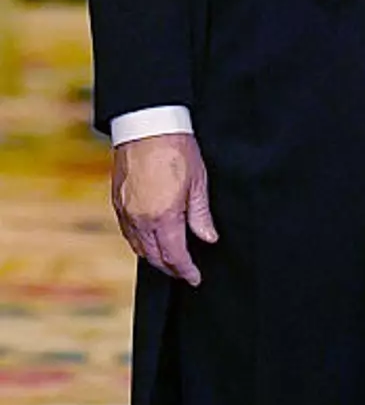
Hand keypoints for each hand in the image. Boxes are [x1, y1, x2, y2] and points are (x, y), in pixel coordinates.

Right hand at [112, 133, 217, 286]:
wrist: (146, 125)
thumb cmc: (176, 149)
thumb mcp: (198, 183)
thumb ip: (201, 215)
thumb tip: (208, 238)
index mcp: (164, 216)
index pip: (175, 256)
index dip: (186, 270)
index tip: (195, 278)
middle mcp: (141, 218)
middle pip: (154, 256)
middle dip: (170, 268)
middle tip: (184, 272)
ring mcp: (126, 211)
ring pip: (138, 246)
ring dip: (153, 257)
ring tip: (169, 259)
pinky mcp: (117, 201)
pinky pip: (127, 232)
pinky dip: (139, 242)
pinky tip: (150, 239)